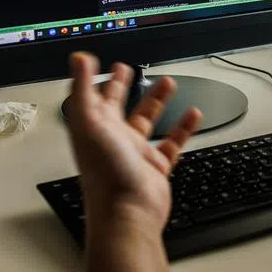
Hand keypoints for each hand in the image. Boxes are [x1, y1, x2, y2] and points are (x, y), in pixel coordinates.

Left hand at [65, 52, 201, 231]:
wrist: (128, 213)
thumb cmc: (106, 173)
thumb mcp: (89, 122)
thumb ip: (82, 88)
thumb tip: (78, 58)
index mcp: (95, 128)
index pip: (95, 97)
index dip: (98, 79)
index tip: (100, 62)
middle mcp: (114, 139)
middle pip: (119, 106)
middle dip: (124, 86)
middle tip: (131, 68)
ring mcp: (135, 153)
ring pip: (148, 121)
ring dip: (158, 102)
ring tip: (170, 82)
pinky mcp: (155, 167)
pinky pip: (171, 143)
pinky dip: (183, 128)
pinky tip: (193, 115)